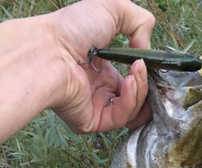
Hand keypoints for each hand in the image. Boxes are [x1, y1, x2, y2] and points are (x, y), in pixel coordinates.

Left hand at [49, 0, 154, 132]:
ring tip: (138, 70)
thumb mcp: (113, 8)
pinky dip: (131, 101)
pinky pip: (121, 118)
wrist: (49, 50)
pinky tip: (131, 81)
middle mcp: (99, 91)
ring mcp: (95, 108)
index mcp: (102, 69)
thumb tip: (146, 51)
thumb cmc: (72, 28)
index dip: (146, 75)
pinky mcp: (92, 122)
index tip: (152, 63)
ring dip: (142, 90)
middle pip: (136, 99)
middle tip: (147, 69)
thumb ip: (140, 21)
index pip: (132, 82)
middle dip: (148, 86)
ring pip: (132, 111)